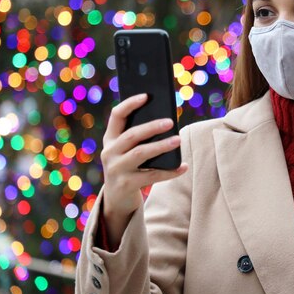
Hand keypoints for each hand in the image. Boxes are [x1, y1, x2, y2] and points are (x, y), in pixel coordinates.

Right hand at [100, 93, 187, 245]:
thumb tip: (168, 121)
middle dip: (151, 127)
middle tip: (171, 121)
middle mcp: (109, 152)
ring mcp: (116, 169)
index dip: (130, 104)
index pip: (117, 115)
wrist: (117, 198)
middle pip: (131, 135)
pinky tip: (183, 166)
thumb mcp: (128, 150)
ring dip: (161, 146)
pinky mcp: (126, 185)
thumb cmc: (130, 166)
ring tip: (178, 140)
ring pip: (141, 153)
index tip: (146, 95)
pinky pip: (152, 176)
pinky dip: (170, 171)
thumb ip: (141, 136)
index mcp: (110, 138)